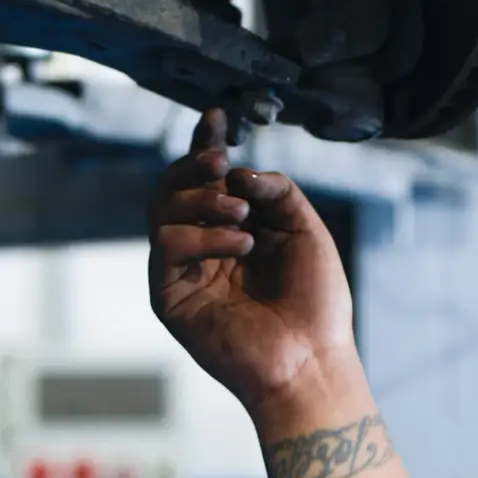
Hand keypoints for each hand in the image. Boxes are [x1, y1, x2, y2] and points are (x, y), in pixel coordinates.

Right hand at [148, 108, 360, 418]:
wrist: (310, 360)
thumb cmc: (316, 303)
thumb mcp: (306, 230)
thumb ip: (277, 190)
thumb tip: (237, 170)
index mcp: (236, 228)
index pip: (209, 178)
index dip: (207, 144)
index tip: (216, 117)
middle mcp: (205, 245)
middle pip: (174, 187)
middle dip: (194, 165)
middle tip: (220, 164)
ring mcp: (184, 270)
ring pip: (161, 209)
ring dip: (199, 200)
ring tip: (241, 215)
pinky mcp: (170, 294)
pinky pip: (167, 244)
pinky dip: (201, 234)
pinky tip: (238, 245)